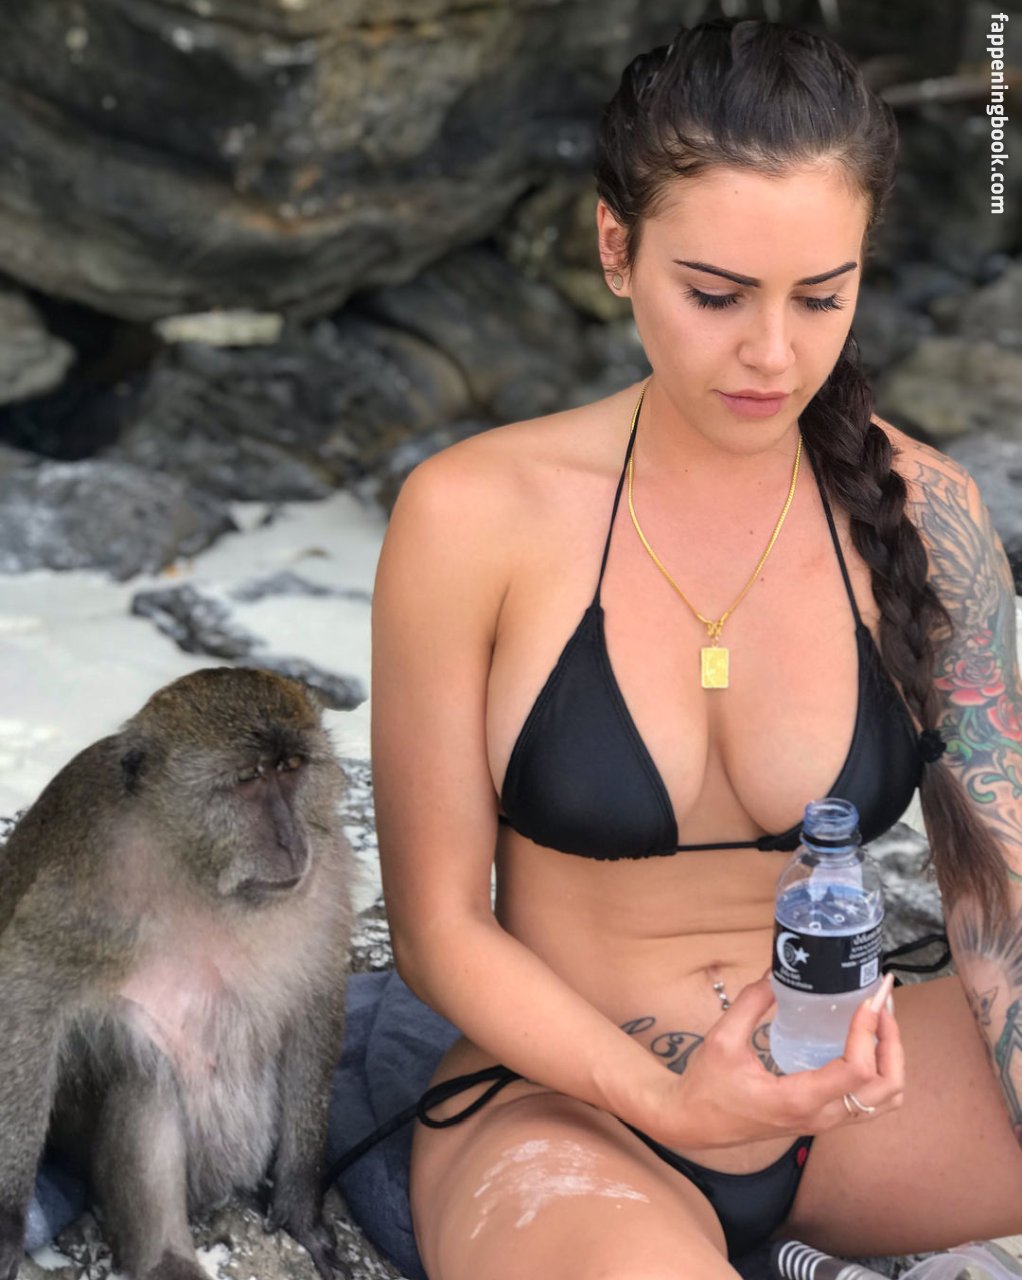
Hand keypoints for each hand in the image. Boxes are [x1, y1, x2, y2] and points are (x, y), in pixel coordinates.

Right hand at [646, 971, 902, 1148]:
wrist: (693, 1123)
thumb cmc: (706, 1086)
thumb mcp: (722, 1039)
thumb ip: (750, 1004)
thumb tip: (776, 973)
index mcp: (799, 1099)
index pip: (858, 1071)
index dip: (870, 1032)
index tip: (868, 998)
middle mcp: (820, 1116)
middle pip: (887, 1088)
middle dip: (892, 1042)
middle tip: (880, 1003)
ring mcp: (824, 1122)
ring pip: (885, 1100)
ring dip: (891, 1059)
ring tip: (879, 1021)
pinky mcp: (820, 1118)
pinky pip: (868, 1102)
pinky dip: (879, 1072)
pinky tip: (862, 1043)